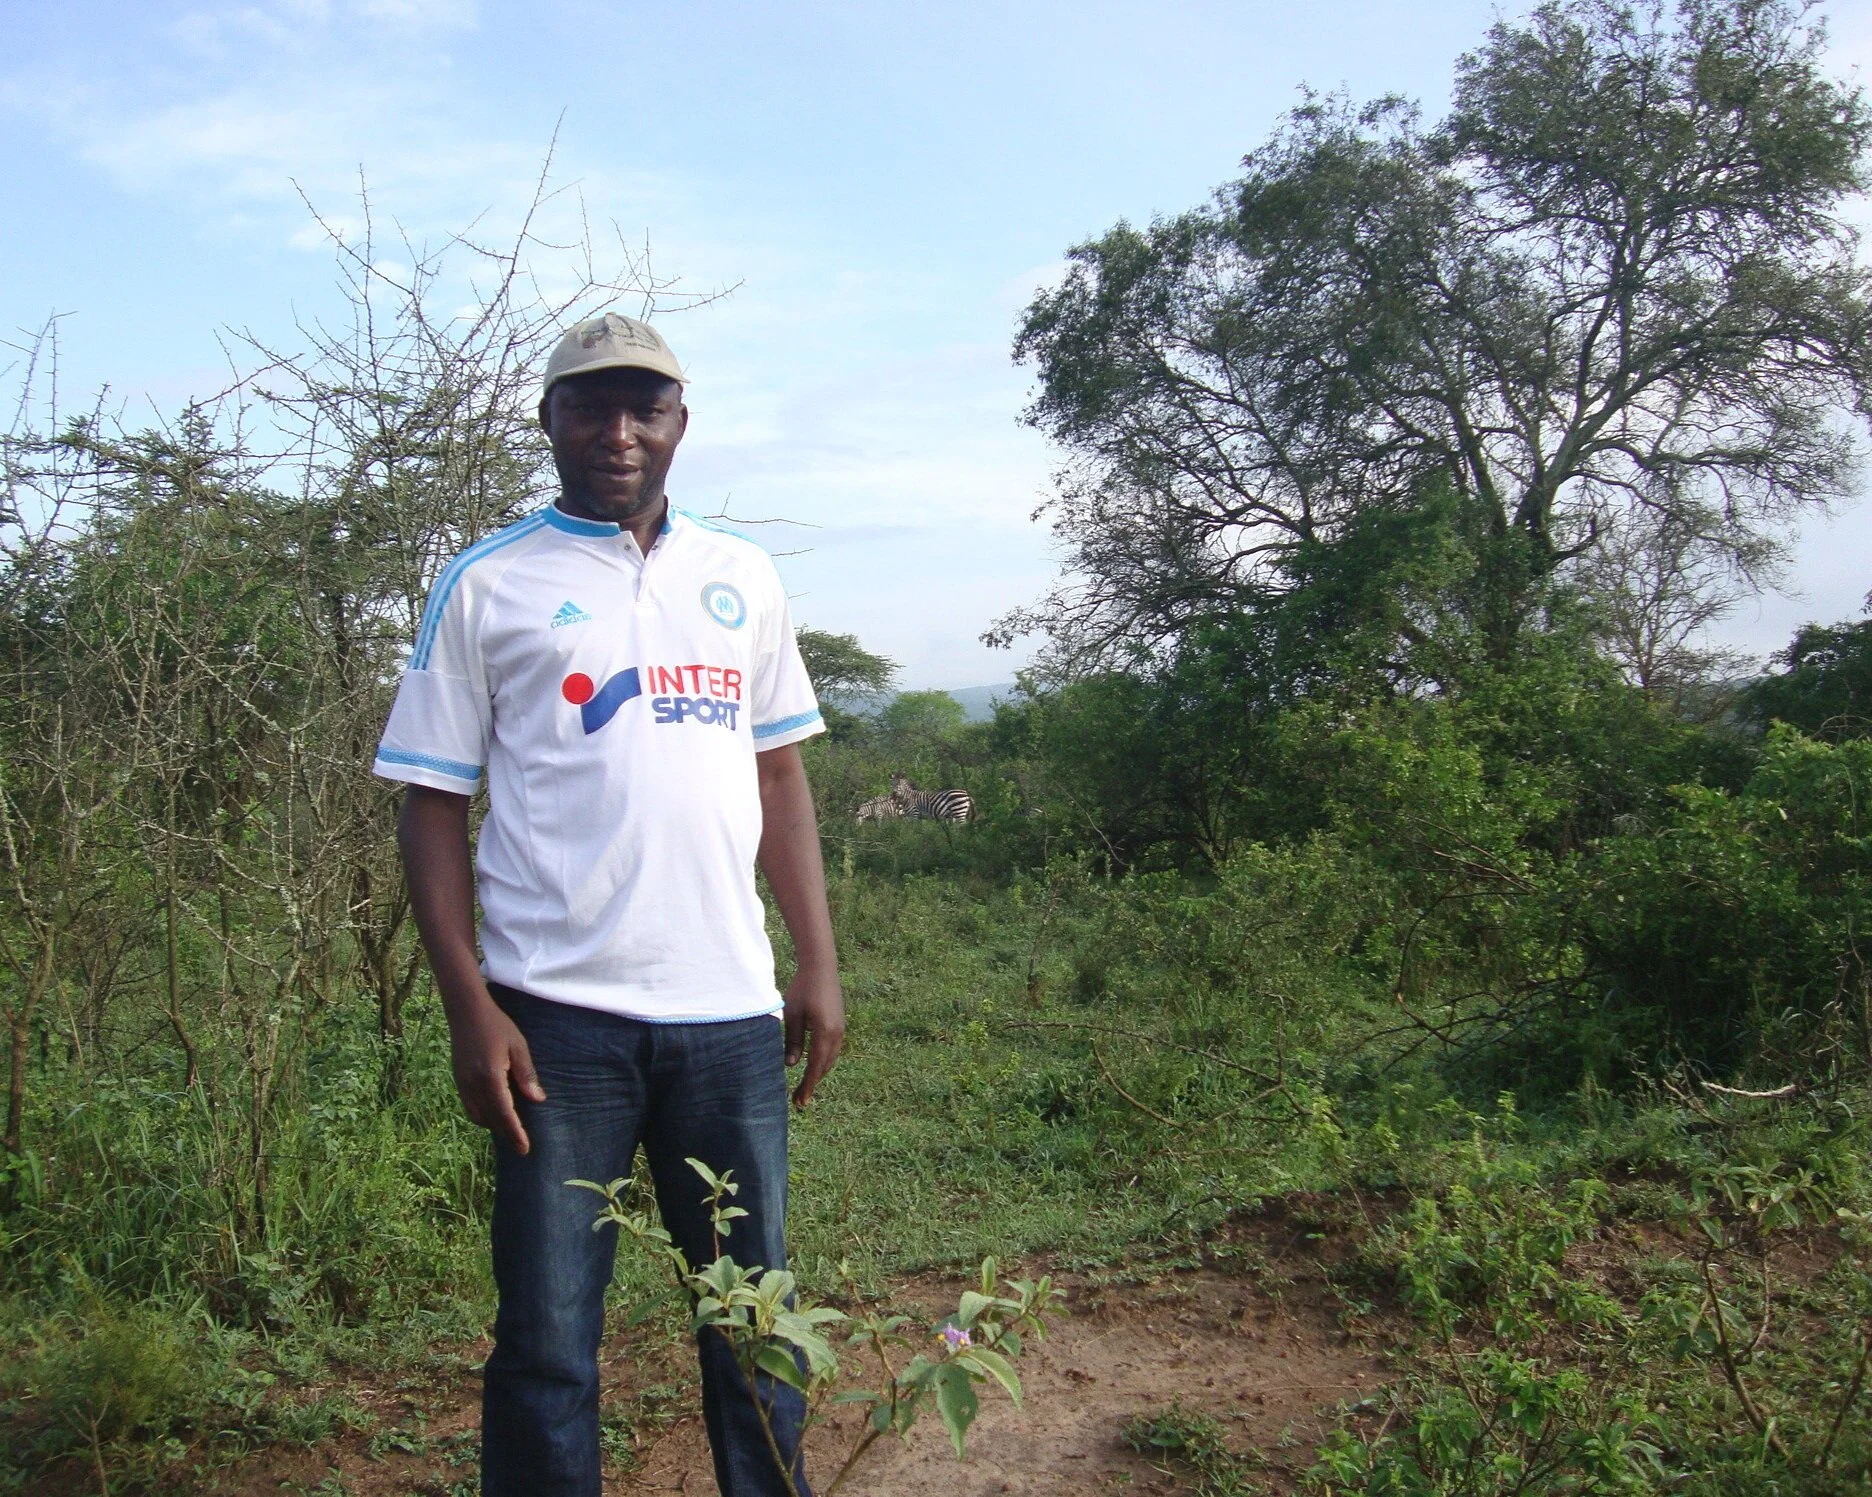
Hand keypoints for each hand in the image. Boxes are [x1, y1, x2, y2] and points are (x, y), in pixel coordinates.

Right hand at [447, 994, 545, 1153]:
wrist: (466, 1012)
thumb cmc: (497, 1026)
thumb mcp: (518, 1046)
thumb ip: (526, 1074)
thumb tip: (537, 1099)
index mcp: (490, 1077)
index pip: (505, 1113)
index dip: (515, 1132)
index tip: (524, 1149)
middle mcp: (473, 1085)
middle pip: (491, 1118)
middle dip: (506, 1133)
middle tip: (520, 1144)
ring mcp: (462, 1083)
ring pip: (478, 1115)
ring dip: (493, 1124)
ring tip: (510, 1128)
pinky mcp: (458, 1080)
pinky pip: (469, 1106)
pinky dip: (482, 1114)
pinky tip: (494, 1111)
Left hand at [783, 967, 843, 1107]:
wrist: (821, 968)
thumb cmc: (802, 989)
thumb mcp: (792, 1015)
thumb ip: (793, 1041)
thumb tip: (792, 1065)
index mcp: (824, 1032)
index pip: (815, 1066)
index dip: (807, 1085)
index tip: (799, 1101)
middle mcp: (837, 1034)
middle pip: (825, 1066)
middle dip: (812, 1084)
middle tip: (798, 1100)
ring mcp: (841, 1029)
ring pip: (830, 1059)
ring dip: (818, 1073)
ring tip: (805, 1087)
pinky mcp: (839, 1025)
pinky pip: (833, 1050)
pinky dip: (823, 1062)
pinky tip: (814, 1065)